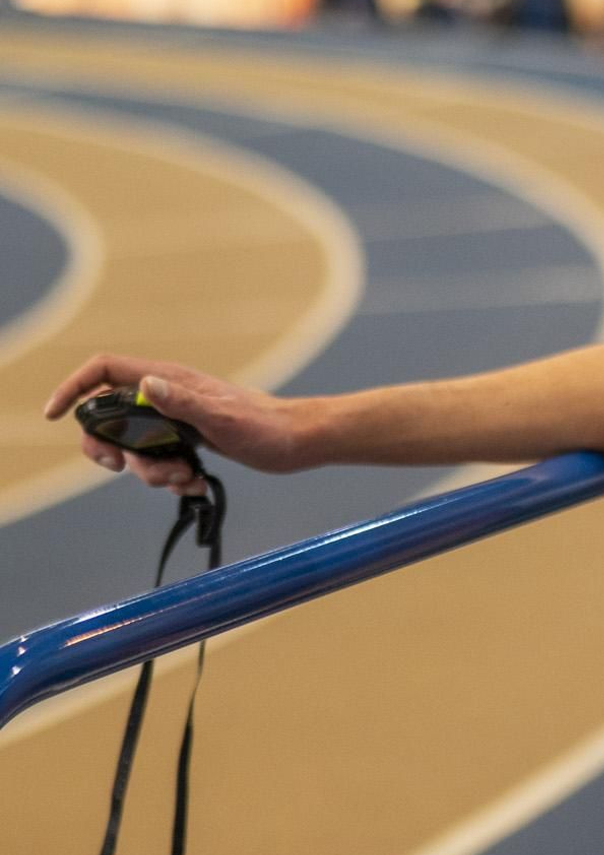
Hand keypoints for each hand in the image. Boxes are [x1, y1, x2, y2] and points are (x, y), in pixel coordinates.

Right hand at [43, 354, 311, 495]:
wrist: (297, 443)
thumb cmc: (266, 427)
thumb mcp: (223, 418)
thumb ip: (183, 402)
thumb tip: (145, 385)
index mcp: (167, 381)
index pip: (104, 370)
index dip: (73, 387)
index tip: (55, 414)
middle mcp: (165, 395)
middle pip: (108, 416)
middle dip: (111, 449)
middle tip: (126, 467)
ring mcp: (174, 419)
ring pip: (134, 447)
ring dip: (149, 472)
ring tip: (184, 478)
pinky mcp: (186, 440)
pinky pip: (158, 462)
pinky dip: (170, 479)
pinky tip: (195, 484)